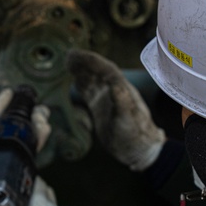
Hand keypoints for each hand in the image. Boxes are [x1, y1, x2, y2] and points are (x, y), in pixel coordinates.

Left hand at [0, 87, 50, 159]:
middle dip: (41, 118)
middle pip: (39, 129)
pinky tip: (39, 130)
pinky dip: (40, 137)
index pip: (32, 121)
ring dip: (42, 126)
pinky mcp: (20, 160)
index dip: (38, 113)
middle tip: (37, 115)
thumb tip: (9, 91)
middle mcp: (18, 142)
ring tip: (37, 121)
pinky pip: (35, 148)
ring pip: (40, 138)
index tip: (37, 108)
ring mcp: (20, 152)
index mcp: (11, 131)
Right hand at [67, 49, 164, 170]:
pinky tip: (73, 81)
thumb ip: (123, 102)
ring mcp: (106, 99)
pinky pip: (89, 92)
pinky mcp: (101, 109)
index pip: (106, 70)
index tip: (77, 55)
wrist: (137, 149)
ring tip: (67, 63)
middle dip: (84, 62)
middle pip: (97, 72)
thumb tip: (115, 84)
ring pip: (92, 80)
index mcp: (121, 89)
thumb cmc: (135, 135)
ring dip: (81, 71)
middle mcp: (113, 91)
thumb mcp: (129, 120)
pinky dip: (81, 85)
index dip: (92, 61)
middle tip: (68, 55)